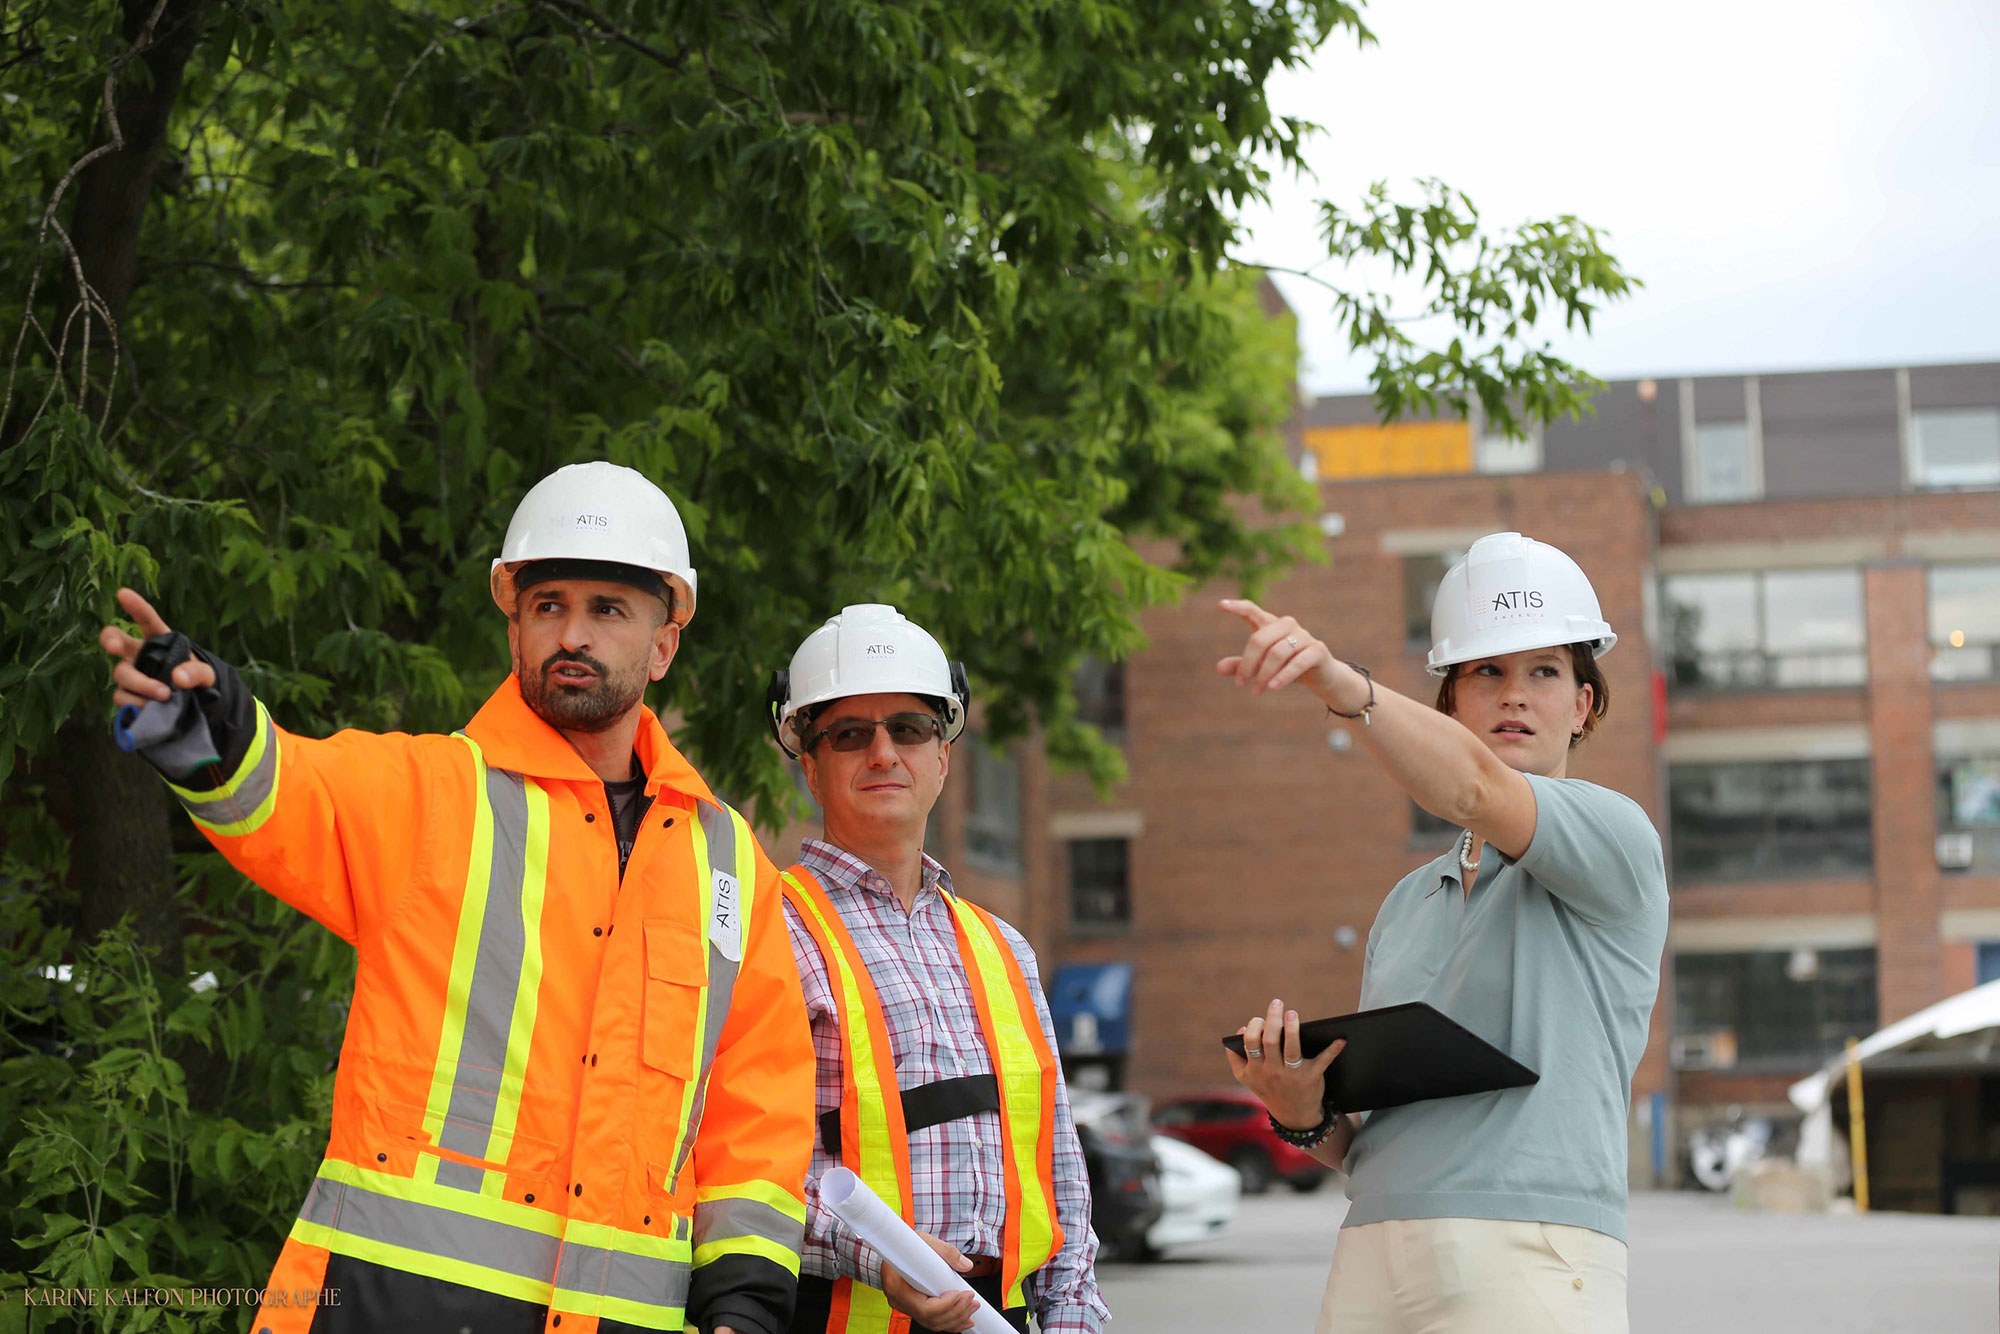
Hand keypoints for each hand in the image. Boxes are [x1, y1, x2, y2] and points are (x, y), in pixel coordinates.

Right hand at [100, 587, 214, 709]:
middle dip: (111, 640)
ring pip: (122, 674)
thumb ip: (196, 672)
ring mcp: (131, 675)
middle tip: (113, 646)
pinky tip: (151, 708)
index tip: (123, 593)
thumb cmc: (195, 679)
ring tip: (164, 695)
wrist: (194, 705)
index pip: (147, 620)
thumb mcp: (206, 674)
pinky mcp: (128, 696)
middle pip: (116, 641)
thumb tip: (178, 679)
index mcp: (159, 640)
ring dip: (140, 685)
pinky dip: (136, 703)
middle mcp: (139, 654)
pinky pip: (123, 697)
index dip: (136, 607)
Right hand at [880, 1230, 979, 1331]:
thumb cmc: (905, 1244)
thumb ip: (947, 1252)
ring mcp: (904, 1305)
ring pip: (932, 1322)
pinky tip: (963, 1318)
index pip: (924, 1308)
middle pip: (930, 1318)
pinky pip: (930, 1320)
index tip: (962, 1294)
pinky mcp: (912, 1307)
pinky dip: (949, 1321)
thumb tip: (966, 1265)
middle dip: (956, 1312)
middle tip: (972, 1301)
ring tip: (971, 1308)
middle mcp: (899, 1300)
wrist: (894, 1246)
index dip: (947, 1305)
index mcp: (897, 1285)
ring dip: (956, 1318)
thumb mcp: (925, 1241)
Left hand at [1215, 598, 1339, 699]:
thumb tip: (1219, 668)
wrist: (1322, 677)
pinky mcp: (1317, 650)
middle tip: (1240, 684)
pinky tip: (1273, 687)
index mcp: (1271, 624)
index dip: (1237, 607)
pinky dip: (1283, 676)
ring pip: (1277, 652)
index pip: (1252, 610)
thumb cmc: (1287, 667)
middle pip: (1260, 640)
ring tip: (1256, 691)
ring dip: (1264, 674)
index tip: (1220, 605)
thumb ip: (1241, 665)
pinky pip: (1297, 662)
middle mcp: (1287, 625)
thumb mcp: (1262, 667)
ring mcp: (1304, 636)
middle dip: (1248, 664)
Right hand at [1226, 997, 1344, 1130]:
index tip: (1260, 1018)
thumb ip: (1235, 1056)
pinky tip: (1341, 1039)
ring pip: (1291, 1049)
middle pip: (1270, 1041)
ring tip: (1292, 1013)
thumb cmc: (1269, 1088)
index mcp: (1255, 1069)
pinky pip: (1323, 1061)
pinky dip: (1333, 1049)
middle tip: (1278, 1003)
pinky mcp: (1311, 1077)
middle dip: (1272, 1019)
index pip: (1250, 1043)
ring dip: (1293, 1029)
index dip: (1254, 1027)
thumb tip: (1241, 1029)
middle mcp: (1271, 1072)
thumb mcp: (1246, 1078)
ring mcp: (1292, 1075)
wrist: (1294, 1116)